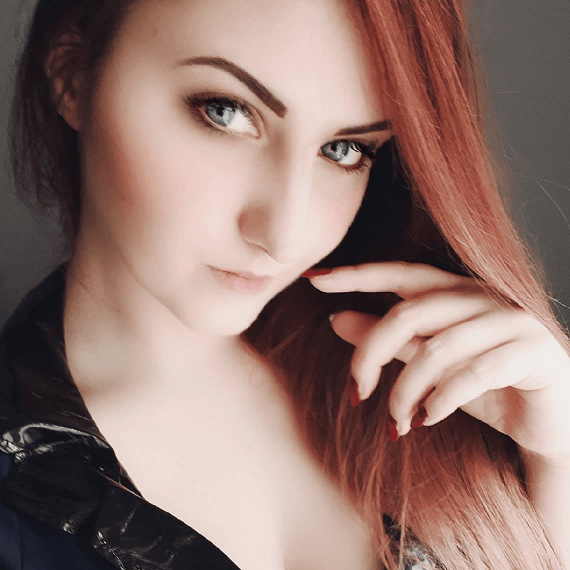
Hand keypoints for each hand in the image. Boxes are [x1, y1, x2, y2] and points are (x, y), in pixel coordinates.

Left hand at [305, 262, 569, 459]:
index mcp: (455, 290)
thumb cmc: (484, 386)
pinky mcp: (532, 352)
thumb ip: (387, 340)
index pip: (399, 274)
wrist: (550, 421)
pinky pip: (472, 374)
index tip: (312, 281)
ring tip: (394, 423)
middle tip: (355, 393)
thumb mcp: (427, 363)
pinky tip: (425, 421)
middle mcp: (481, 297)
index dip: (356, 275)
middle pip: (408, 313)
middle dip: (371, 355)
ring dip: (405, 392)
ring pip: (436, 349)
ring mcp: (510, 321)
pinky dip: (439, 402)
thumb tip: (335, 319)